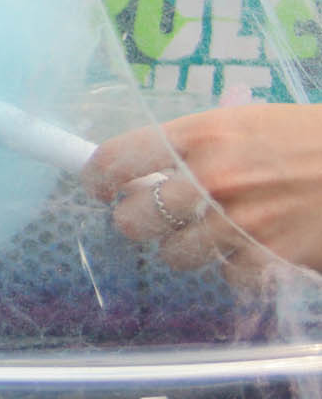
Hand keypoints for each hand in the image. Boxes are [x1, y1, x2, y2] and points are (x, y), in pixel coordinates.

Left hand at [82, 103, 321, 288]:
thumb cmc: (311, 137)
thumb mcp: (247, 123)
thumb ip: (196, 144)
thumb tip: (144, 168)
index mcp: (201, 134)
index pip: (116, 160)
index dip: (97, 178)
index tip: (97, 187)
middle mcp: (212, 177)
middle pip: (133, 220)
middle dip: (139, 221)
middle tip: (155, 216)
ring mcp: (239, 221)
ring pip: (175, 255)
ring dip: (188, 247)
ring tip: (213, 231)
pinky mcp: (270, 256)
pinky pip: (227, 276)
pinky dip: (238, 267)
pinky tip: (257, 246)